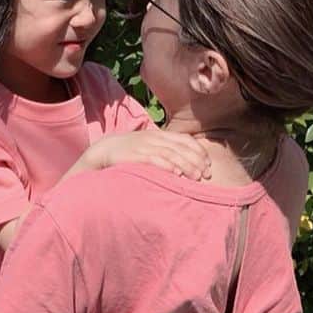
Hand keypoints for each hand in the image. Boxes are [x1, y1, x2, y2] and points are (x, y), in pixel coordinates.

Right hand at [85, 130, 212, 180]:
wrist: (103, 150)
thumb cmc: (130, 152)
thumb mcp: (149, 147)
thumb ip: (166, 150)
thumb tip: (186, 164)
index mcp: (160, 135)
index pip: (185, 140)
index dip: (199, 151)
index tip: (209, 165)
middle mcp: (154, 138)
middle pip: (181, 148)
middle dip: (196, 161)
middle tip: (207, 175)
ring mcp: (144, 146)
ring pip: (171, 154)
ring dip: (186, 166)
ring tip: (196, 177)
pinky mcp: (134, 155)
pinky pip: (154, 159)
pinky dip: (167, 166)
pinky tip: (176, 174)